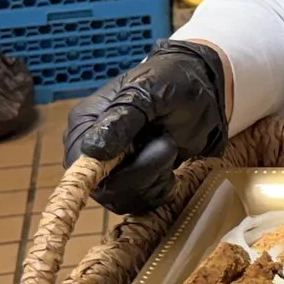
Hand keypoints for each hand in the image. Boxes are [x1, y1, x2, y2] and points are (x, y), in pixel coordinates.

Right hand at [66, 42, 229, 213]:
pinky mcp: (135, 182)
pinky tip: (171, 162)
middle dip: (141, 172)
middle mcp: (92, 151)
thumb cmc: (172, 80)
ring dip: (154, 179)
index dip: (107, 171)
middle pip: (103, 188)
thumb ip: (122, 119)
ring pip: (124, 199)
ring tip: (168, 144)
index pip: (80, 165)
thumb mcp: (149, 93)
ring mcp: (113, 169)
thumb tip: (92, 151)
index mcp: (85, 124)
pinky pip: (142, 202)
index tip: (137, 154)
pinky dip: (161, 188)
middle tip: (166, 142)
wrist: (203, 87)